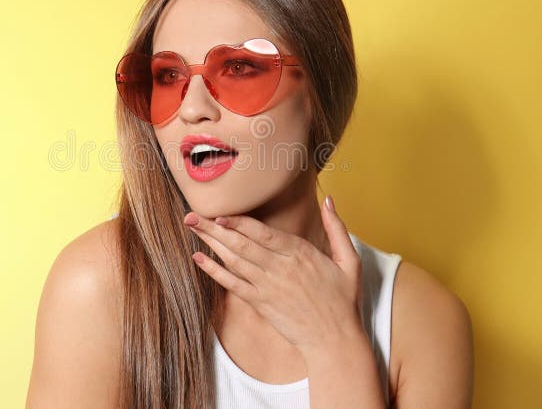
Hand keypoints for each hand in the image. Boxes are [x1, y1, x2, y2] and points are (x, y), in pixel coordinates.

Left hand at [184, 196, 365, 358]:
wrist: (334, 341)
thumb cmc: (343, 300)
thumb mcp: (350, 261)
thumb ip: (337, 229)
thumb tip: (329, 200)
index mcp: (300, 254)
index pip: (263, 233)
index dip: (238, 222)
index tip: (218, 212)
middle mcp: (281, 268)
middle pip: (242, 244)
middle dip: (214, 228)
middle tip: (191, 215)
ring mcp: (268, 287)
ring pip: (234, 260)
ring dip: (210, 243)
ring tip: (192, 228)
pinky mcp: (260, 303)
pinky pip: (233, 284)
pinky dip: (214, 271)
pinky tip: (198, 258)